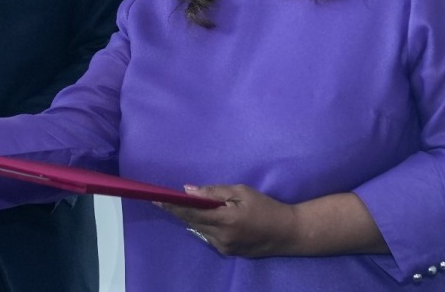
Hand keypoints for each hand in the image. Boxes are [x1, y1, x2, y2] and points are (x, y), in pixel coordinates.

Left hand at [158, 184, 294, 257]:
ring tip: (182, 205)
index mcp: (224, 220)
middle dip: (178, 210)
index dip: (172, 205)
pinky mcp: (228, 252)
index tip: (156, 198)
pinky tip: (207, 217)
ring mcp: (224, 247)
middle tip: (163, 199)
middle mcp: (221, 237)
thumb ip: (213, 192)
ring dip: (191, 217)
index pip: (190, 212)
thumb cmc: (266, 207)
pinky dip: (204, 225)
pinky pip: (209, 236)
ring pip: (199, 229)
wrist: (288, 233)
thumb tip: (188, 190)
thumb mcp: (241, 192)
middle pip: (191, 221)